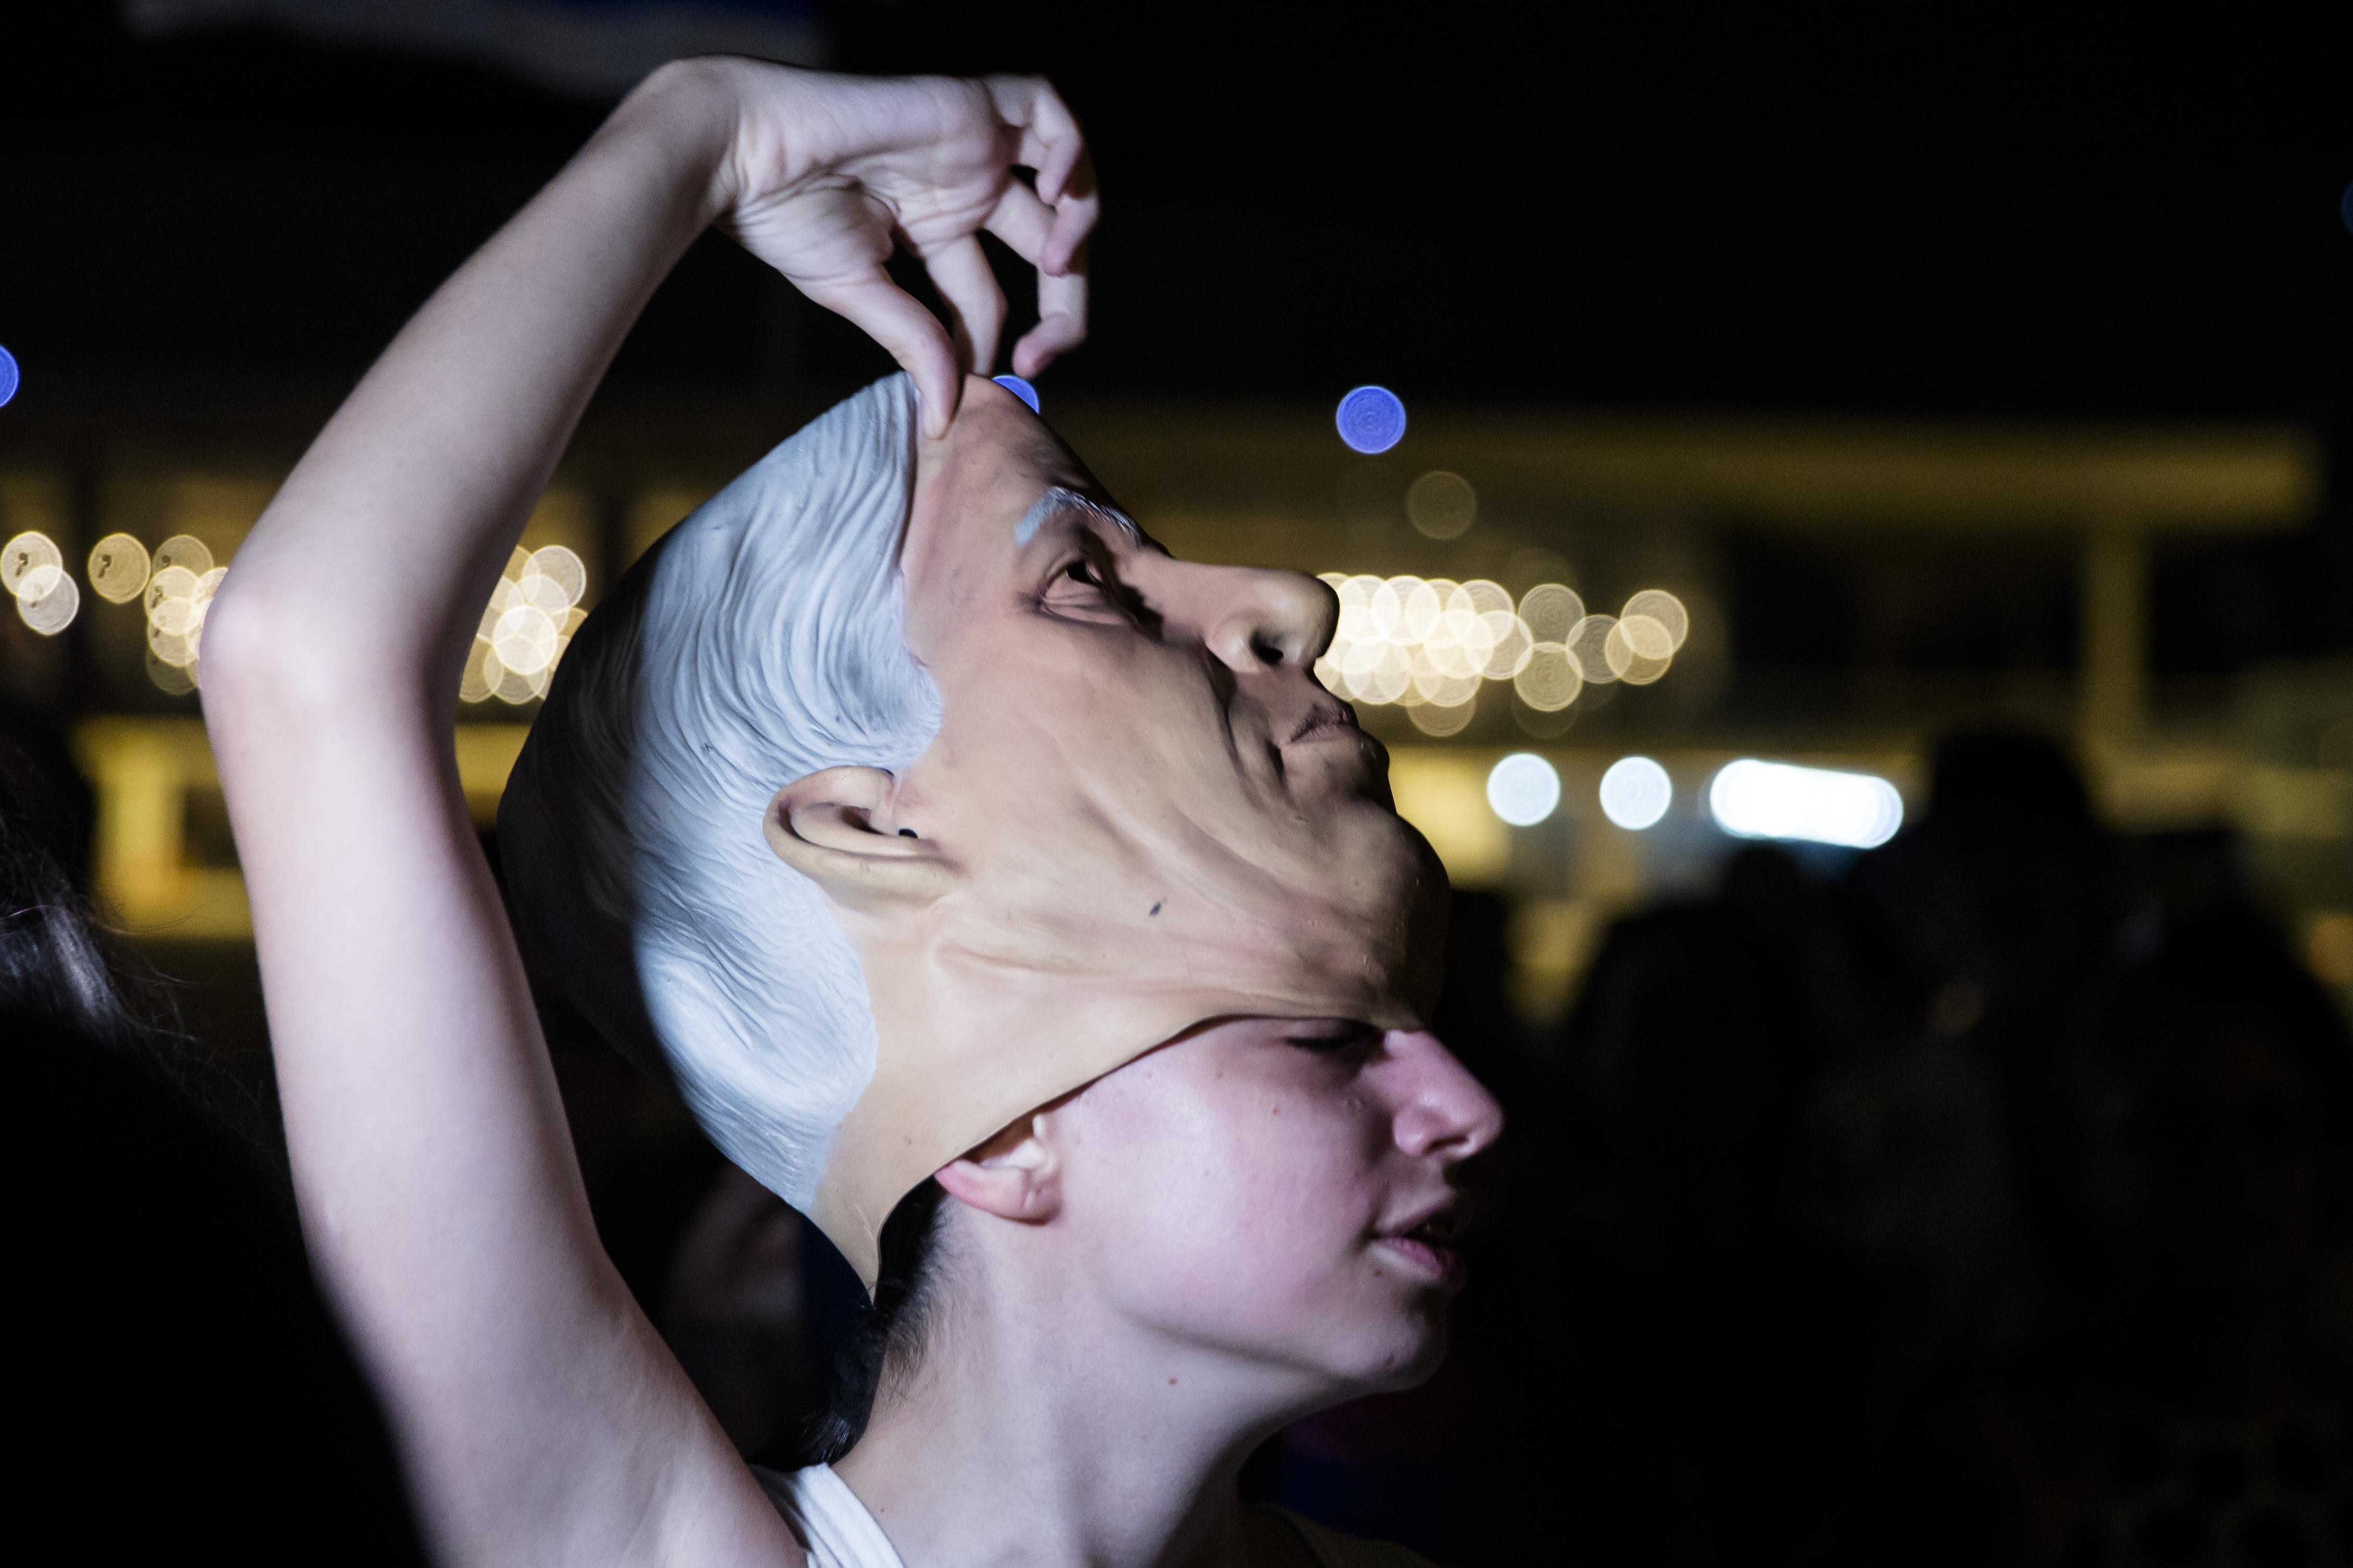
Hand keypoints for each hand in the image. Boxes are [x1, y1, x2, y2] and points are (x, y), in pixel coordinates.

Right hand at [706, 63, 1096, 433]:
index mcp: (933, 231)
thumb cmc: (784, 216)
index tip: (987, 382)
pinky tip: (1051, 191)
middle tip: (1041, 353)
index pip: (988, 298)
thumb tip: (944, 421)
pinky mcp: (970, 105)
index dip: (994, 344)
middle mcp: (961, 189)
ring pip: (1062, 183)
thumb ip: (914, 345)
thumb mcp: (860, 294)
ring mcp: (971, 147)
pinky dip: (1069, 150)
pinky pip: (1048, 111)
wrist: (746, 150)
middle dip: (1061, 307)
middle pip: (1044, 249)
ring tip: (1056, 267)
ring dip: (1078, 229)